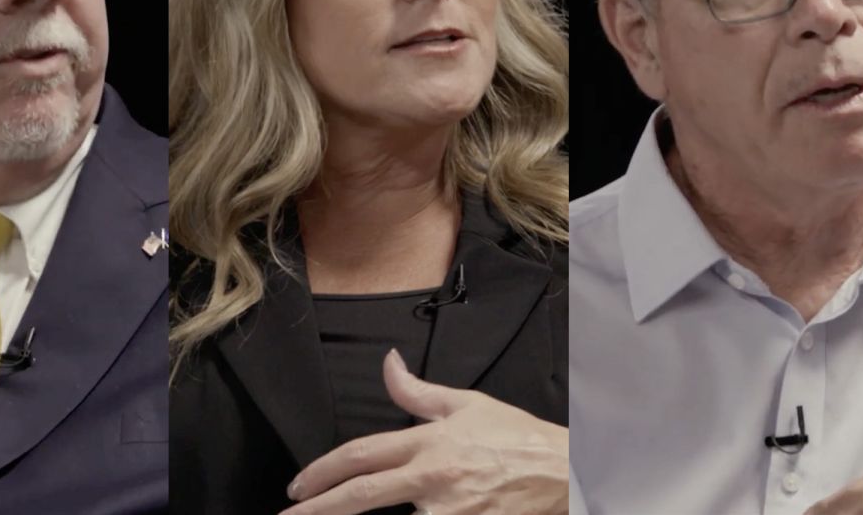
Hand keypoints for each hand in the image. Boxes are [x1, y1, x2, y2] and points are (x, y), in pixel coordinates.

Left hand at [278, 348, 568, 514]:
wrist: (565, 472)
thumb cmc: (517, 439)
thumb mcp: (466, 404)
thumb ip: (416, 391)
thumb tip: (385, 363)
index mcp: (429, 443)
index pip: (362, 455)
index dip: (322, 471)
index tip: (297, 487)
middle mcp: (432, 480)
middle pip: (361, 496)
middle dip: (317, 509)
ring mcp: (448, 513)